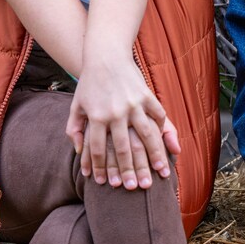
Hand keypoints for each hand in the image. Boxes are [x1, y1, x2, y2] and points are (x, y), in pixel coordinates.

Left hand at [64, 53, 178, 189]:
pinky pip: (158, 114)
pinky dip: (164, 129)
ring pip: (147, 135)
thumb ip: (74, 128)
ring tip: (162, 172)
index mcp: (96, 116)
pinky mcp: (146, 95)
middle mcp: (115, 112)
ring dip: (155, 155)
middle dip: (130, 170)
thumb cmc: (89, 83)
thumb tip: (77, 151)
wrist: (104, 55)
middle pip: (124, 148)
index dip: (102, 168)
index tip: (106, 184)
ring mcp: (133, 104)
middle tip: (136, 188)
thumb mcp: (76, 105)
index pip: (99, 149)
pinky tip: (170, 145)